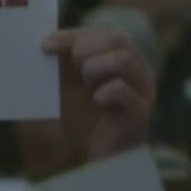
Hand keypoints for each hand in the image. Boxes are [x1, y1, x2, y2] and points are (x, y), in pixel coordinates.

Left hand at [43, 27, 154, 162]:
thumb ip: (65, 62)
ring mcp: (145, 90)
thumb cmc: (87, 120)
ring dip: (94, 70)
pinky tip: (97, 103)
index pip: (104, 32)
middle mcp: (141, 70)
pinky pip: (122, 89)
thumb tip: (49, 39)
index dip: (74, 34)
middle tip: (72, 71)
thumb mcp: (70, 86)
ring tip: (87, 88)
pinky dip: (102, 93)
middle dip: (84, 50)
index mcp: (125, 58)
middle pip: (117, 38)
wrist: (98, 158)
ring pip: (123, 60)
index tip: (46, 45)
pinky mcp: (142, 111)